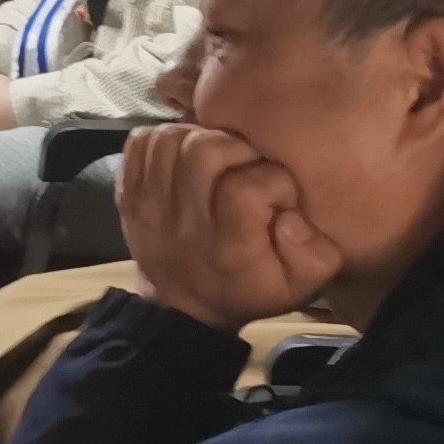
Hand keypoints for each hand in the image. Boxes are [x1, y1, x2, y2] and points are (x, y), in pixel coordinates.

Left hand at [119, 122, 341, 331]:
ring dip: (199, 138)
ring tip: (217, 159)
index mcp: (229, 246)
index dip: (271, 179)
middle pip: (204, 151)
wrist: (182, 306)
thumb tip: (291, 217)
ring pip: (172, 139)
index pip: (246, 187)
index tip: (277, 194)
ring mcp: (149, 204)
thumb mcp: (296, 285)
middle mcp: (184, 222)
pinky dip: (164, 139)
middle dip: (235, 147)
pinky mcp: (128, 192)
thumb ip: (314, 254)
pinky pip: (141, 141)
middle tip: (246, 165)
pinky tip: (183, 157)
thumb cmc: (247, 287)